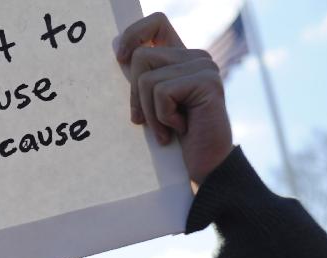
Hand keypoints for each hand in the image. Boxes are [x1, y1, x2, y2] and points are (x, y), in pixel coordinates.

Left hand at [116, 13, 233, 185]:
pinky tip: (181, 128)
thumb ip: (141, 81)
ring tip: (167, 129)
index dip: (134, 34)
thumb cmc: (174, 139)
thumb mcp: (151, 106)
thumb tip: (119, 55)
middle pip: (142, 57)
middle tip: (148, 121)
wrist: (205, 164)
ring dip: (150, 112)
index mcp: (181, 58)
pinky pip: (161, 93)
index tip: (120, 58)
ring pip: (148, 79)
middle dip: (136, 95)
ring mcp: (204, 67)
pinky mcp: (207, 82)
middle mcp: (195, 57)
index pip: (156, 23)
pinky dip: (163, 117)